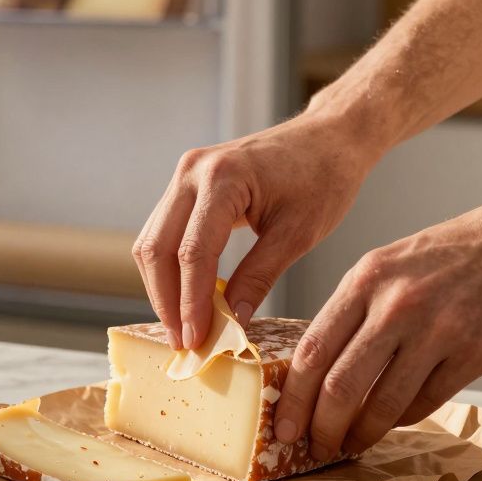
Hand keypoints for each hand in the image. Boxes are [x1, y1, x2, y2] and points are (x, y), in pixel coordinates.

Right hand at [133, 116, 379, 349]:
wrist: (328, 138)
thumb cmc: (323, 178)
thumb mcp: (298, 234)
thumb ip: (259, 278)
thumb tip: (232, 324)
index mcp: (224, 178)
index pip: (193, 253)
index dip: (189, 303)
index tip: (195, 341)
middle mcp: (192, 171)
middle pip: (157, 248)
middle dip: (166, 301)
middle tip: (183, 343)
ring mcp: (184, 174)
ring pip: (153, 242)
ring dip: (163, 288)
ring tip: (183, 327)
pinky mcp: (186, 185)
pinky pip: (165, 232)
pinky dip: (171, 268)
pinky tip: (186, 297)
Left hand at [273, 194, 481, 459]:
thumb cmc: (467, 249)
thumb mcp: (397, 260)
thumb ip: (361, 306)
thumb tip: (324, 363)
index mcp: (367, 276)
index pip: (311, 349)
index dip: (290, 397)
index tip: (281, 425)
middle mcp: (395, 303)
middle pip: (338, 384)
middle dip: (320, 427)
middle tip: (313, 447)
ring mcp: (438, 329)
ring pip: (381, 403)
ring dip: (361, 434)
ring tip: (352, 446)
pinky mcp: (476, 353)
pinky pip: (425, 402)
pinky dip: (403, 420)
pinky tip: (393, 424)